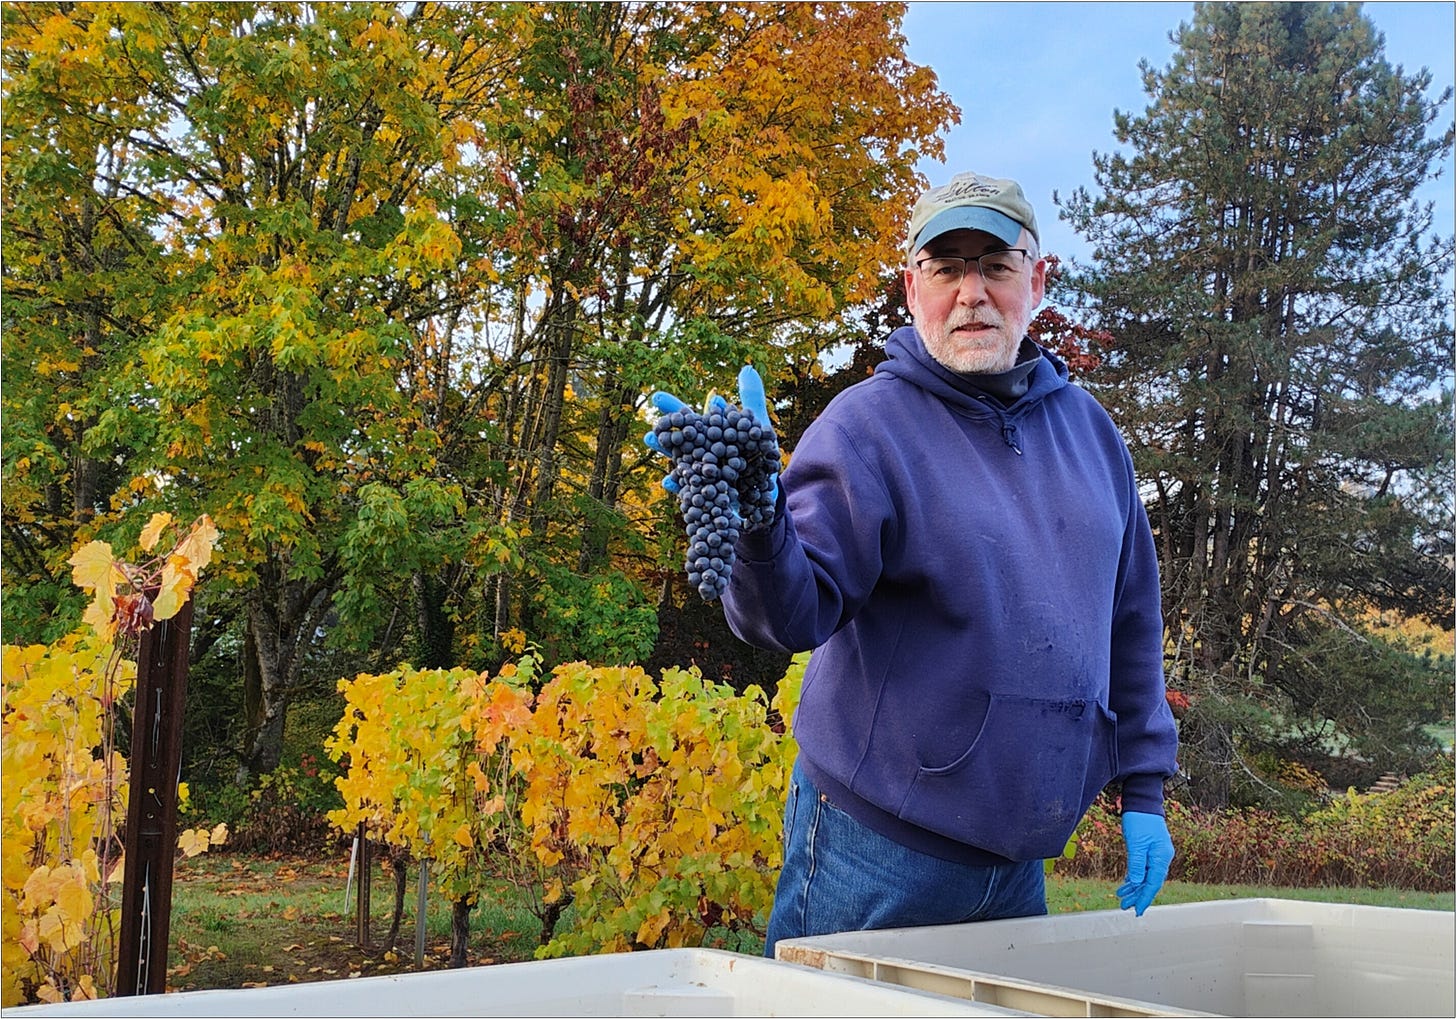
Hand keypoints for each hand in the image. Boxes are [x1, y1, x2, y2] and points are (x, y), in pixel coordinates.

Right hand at [643, 367, 777, 505]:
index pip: (689, 418)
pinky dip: (678, 484)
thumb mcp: (760, 428)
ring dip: (665, 450)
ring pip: (679, 460)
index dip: (673, 407)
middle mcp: (700, 452)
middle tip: (650, 421)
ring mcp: (700, 472)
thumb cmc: (760, 458)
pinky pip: (688, 489)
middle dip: (664, 430)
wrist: (767, 491)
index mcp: (710, 434)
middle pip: (679, 438)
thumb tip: (747, 368)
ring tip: (651, 440)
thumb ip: (751, 400)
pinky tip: (668, 480)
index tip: (657, 397)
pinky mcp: (704, 492)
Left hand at [1118, 811, 1173, 915]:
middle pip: (1150, 882)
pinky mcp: (1150, 850)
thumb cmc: (1139, 820)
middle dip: (1138, 895)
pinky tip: (1128, 884)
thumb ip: (1137, 864)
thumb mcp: (1135, 843)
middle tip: (1125, 906)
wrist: (1142, 803)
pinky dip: (1135, 877)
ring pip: (1146, 876)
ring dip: (1135, 887)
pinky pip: (1144, 868)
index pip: (1153, 883)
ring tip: (1122, 896)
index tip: (1138, 911)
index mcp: (1161, 857)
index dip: (1145, 898)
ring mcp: (1156, 854)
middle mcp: (1161, 858)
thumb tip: (1138, 883)